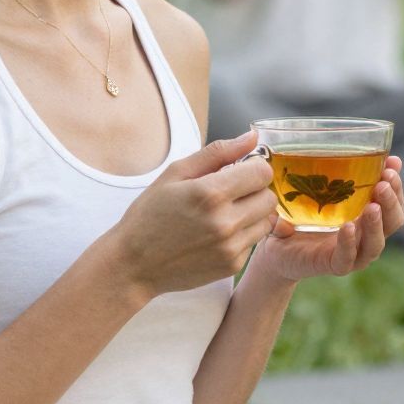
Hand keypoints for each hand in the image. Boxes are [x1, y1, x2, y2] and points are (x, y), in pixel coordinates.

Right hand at [115, 130, 277, 298]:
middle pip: (269, 196)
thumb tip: (252, 137)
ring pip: (267, 220)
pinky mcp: (232, 265)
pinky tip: (219, 233)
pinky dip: (244, 234)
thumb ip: (218, 152)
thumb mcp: (176, 173)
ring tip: (225, 213)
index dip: (253, 167)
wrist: (134, 264)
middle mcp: (225, 221)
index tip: (239, 170)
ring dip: (253, 212)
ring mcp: (231, 247)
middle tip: (231, 193)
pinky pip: (254, 241)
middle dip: (254, 189)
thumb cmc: (150, 215)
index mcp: (210, 193)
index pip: (262, 172)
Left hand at [254, 156, 403, 283]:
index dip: (396, 183)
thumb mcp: (313, 192)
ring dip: (378, 223)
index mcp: (366, 216)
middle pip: (393, 221)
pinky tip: (348, 227)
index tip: (393, 162)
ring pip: (377, 242)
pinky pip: (348, 257)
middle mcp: (366, 235)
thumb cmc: (298, 216)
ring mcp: (354, 253)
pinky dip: (350, 243)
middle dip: (393, 201)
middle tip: (384, 182)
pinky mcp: (335, 266)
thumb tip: (340, 144)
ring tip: (373, 205)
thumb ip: (331, 175)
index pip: (392, 200)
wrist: (276, 248)